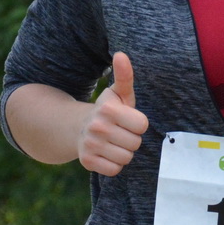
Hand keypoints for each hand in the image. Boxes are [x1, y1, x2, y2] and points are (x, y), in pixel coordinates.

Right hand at [77, 51, 148, 175]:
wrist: (81, 128)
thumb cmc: (110, 110)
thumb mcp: (119, 93)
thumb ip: (124, 75)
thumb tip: (121, 54)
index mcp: (108, 109)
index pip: (142, 125)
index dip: (138, 123)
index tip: (127, 120)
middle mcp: (97, 127)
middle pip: (136, 143)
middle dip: (131, 139)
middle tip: (120, 132)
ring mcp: (90, 145)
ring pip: (126, 158)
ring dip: (124, 152)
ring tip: (114, 142)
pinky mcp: (87, 162)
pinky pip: (115, 170)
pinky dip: (114, 164)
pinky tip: (107, 153)